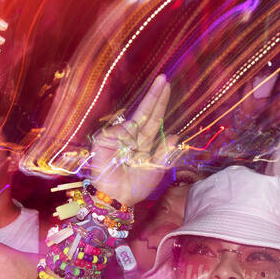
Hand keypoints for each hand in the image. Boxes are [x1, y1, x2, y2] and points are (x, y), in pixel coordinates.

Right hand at [89, 75, 176, 206]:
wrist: (117, 199)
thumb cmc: (136, 187)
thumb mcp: (156, 170)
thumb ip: (165, 152)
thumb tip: (176, 134)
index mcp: (143, 142)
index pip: (154, 119)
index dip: (160, 103)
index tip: (166, 86)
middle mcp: (131, 136)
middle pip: (144, 112)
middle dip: (153, 96)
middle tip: (162, 79)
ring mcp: (117, 137)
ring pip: (132, 122)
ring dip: (137, 132)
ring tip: (134, 154)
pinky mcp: (103, 141)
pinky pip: (117, 133)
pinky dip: (123, 139)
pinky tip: (123, 150)